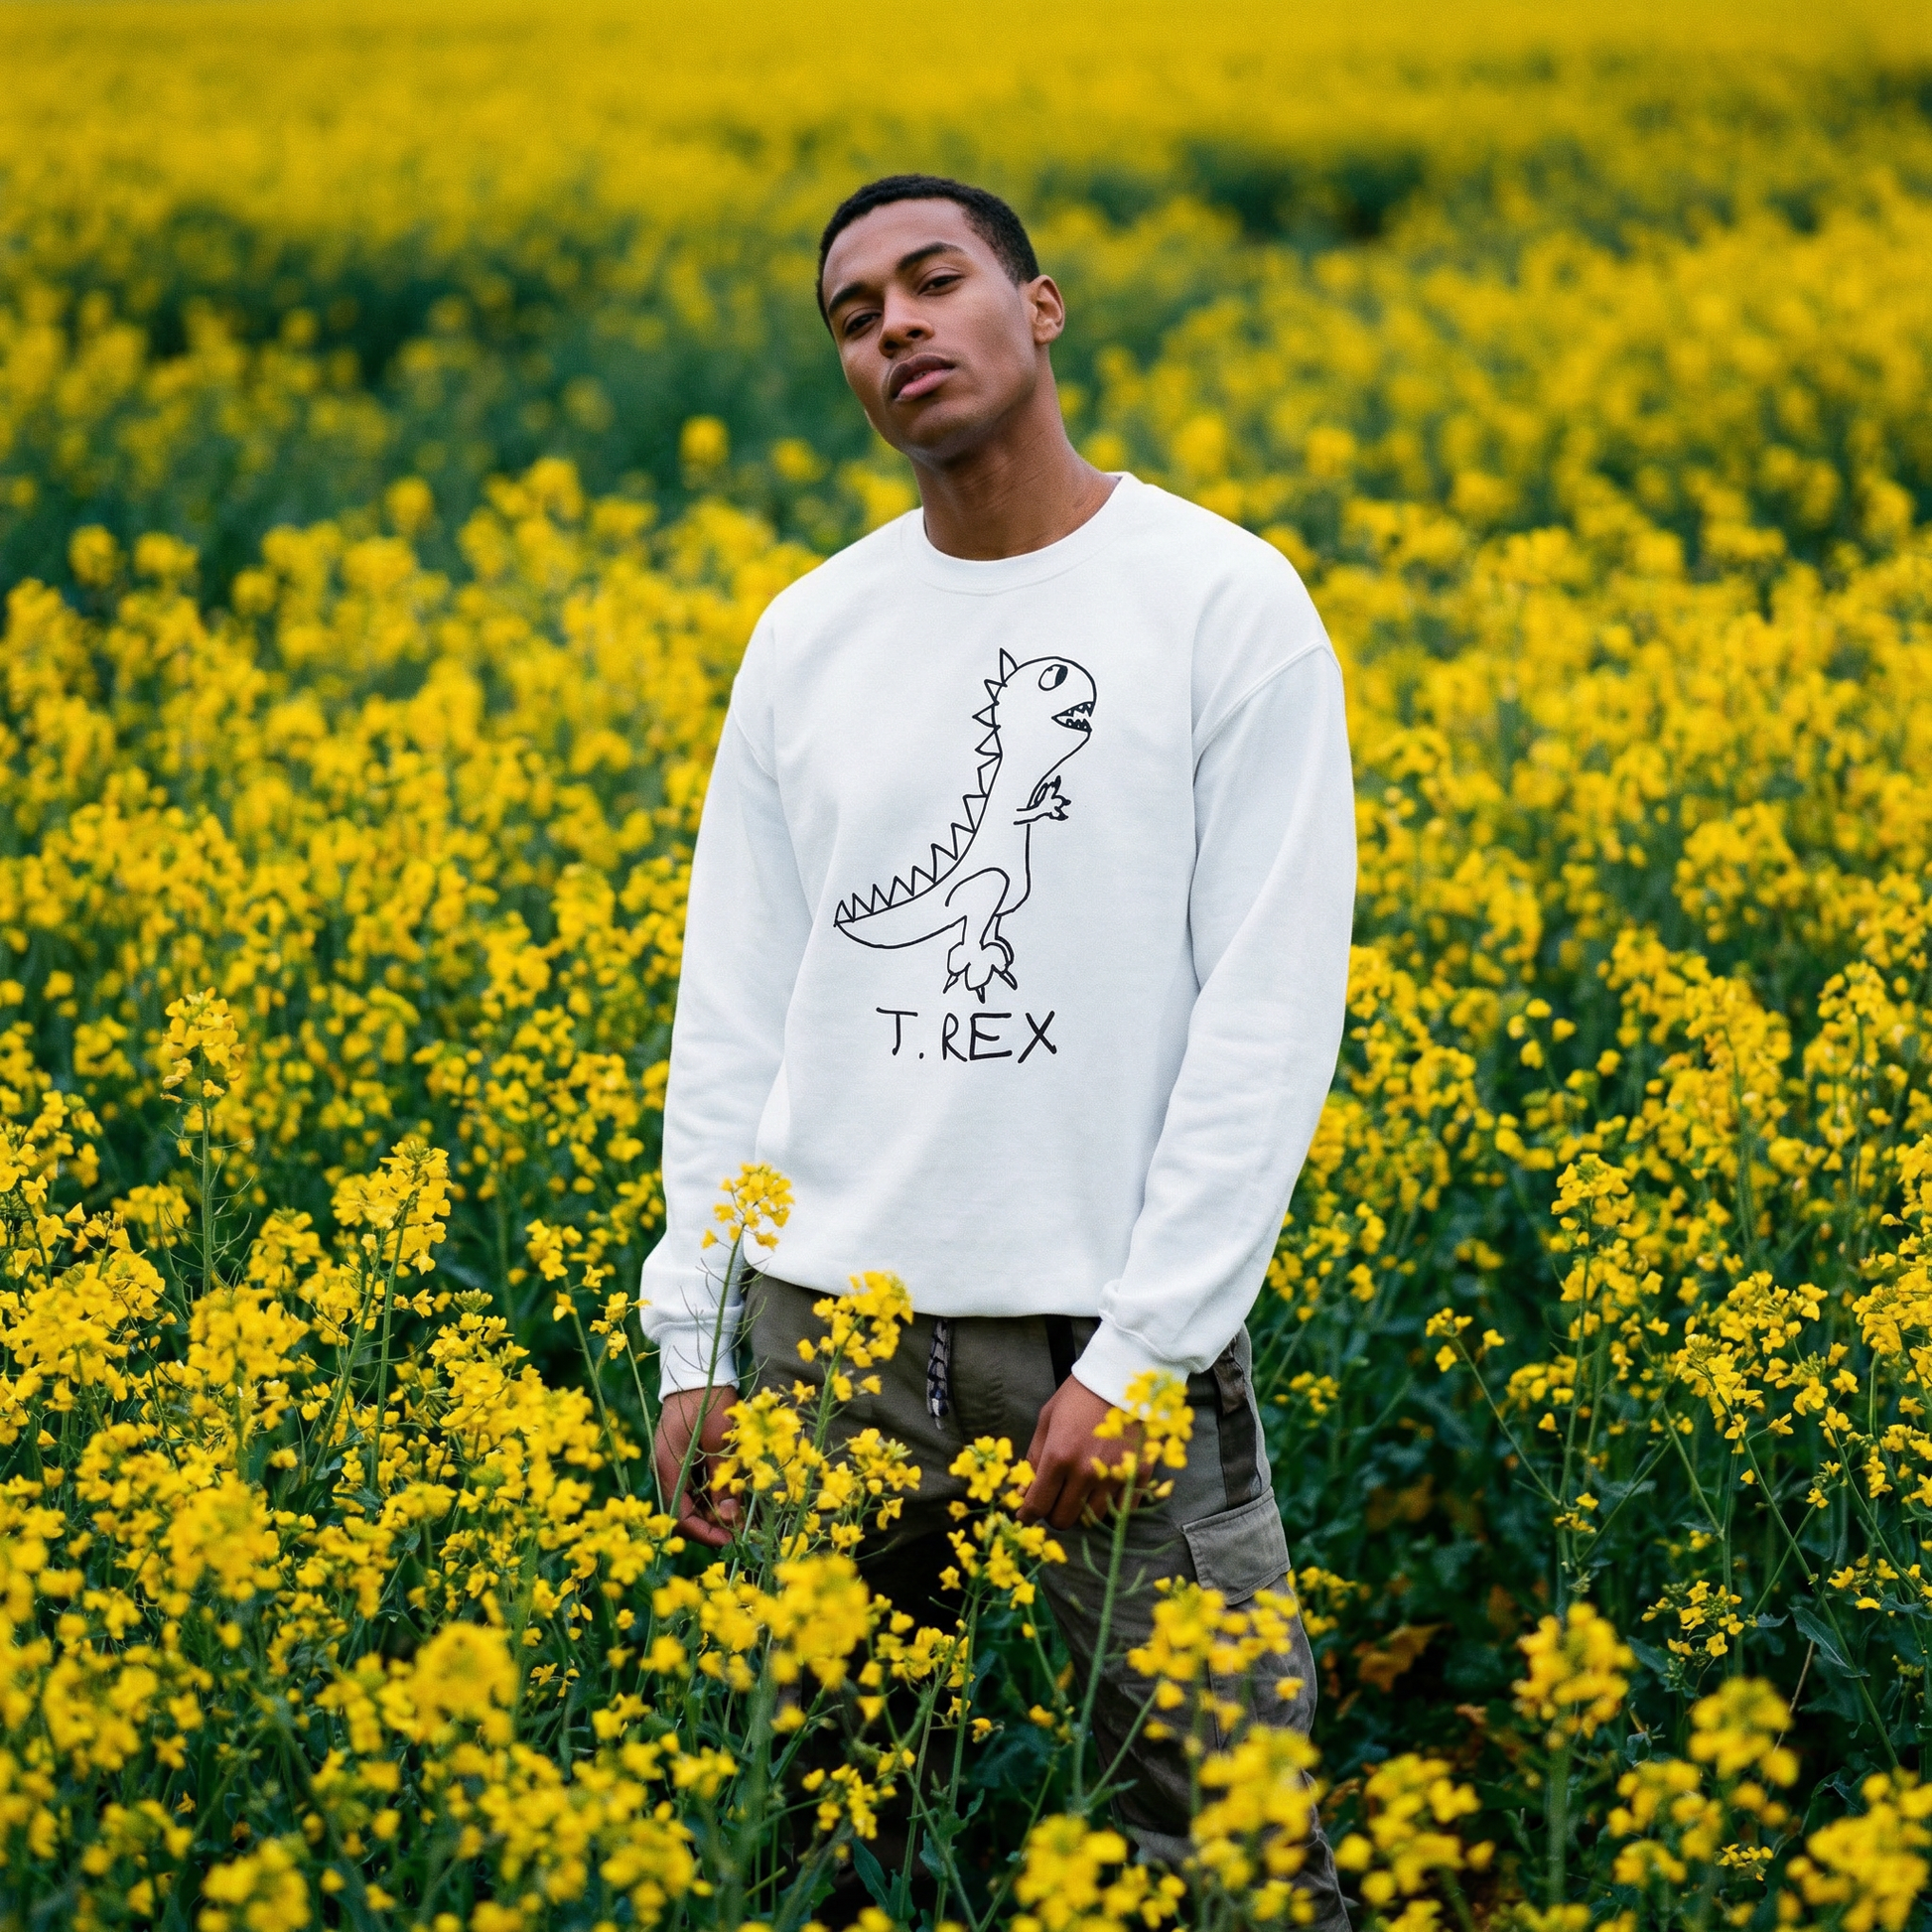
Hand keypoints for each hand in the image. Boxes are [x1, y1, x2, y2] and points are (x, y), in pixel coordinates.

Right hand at [654, 1385, 740, 1547]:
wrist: (697, 1369)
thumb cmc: (708, 1401)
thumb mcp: (720, 1442)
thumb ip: (724, 1481)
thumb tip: (731, 1519)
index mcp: (668, 1468)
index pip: (681, 1517)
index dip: (706, 1534)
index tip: (732, 1541)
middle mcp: (666, 1470)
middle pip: (686, 1512)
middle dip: (713, 1524)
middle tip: (743, 1529)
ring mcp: (673, 1462)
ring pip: (692, 1499)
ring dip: (715, 1509)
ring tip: (743, 1513)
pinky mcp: (682, 1455)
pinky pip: (695, 1484)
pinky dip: (713, 1493)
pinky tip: (734, 1493)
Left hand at [1020, 1376, 1145, 1529]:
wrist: (1122, 1376)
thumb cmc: (1080, 1395)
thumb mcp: (1047, 1419)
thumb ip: (1034, 1458)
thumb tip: (1023, 1493)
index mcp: (1059, 1456)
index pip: (1038, 1505)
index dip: (1028, 1515)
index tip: (1026, 1514)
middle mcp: (1085, 1472)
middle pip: (1064, 1519)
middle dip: (1053, 1513)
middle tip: (1055, 1499)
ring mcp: (1114, 1476)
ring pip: (1091, 1519)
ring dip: (1081, 1511)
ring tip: (1079, 1494)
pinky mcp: (1138, 1474)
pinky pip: (1121, 1509)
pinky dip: (1110, 1506)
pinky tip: (1103, 1491)